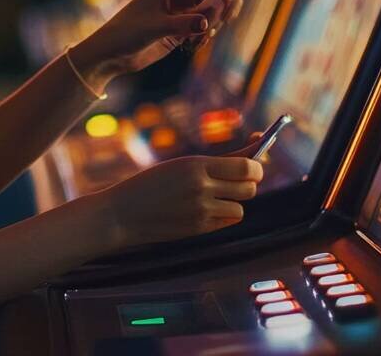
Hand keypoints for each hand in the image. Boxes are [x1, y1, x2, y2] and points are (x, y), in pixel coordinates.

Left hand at [70, 0, 274, 85]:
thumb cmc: (125, 35)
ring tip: (200, 37)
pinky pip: (214, 19)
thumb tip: (206, 25)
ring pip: (222, 1)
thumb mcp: (152, 29)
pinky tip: (194, 44)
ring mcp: (188, 3)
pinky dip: (213, 31)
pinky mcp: (189, 20)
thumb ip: (181, 25)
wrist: (112, 54)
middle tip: (219, 21)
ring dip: (221, 18)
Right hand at [86, 155, 263, 250]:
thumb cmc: (151, 184)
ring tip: (215, 196)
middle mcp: (201, 188)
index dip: (258, 165)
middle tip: (239, 180)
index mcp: (196, 165)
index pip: (247, 166)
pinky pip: (228, 221)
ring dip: (233, 201)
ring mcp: (201, 212)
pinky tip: (206, 210)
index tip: (257, 163)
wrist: (122, 214)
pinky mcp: (198, 229)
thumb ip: (217, 163)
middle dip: (249, 183)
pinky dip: (223, 215)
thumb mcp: (181, 165)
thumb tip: (254, 150)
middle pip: (249, 187)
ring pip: (240, 207)